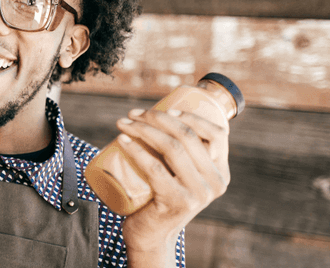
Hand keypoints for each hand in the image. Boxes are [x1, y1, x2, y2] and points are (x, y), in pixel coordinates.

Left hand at [116, 109, 229, 260]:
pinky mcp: (176, 202)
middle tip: (133, 113)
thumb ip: (185, 156)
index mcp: (221, 172)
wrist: (152, 235)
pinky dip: (136, 150)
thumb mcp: (182, 177)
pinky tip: (122, 140)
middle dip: (157, 117)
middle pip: (188, 137)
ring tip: (123, 122)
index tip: (164, 108)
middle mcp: (216, 182)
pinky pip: (155, 168)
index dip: (191, 115)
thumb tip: (163, 115)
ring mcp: (198, 193)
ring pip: (171, 148)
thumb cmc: (161, 198)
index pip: (217, 134)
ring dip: (143, 129)